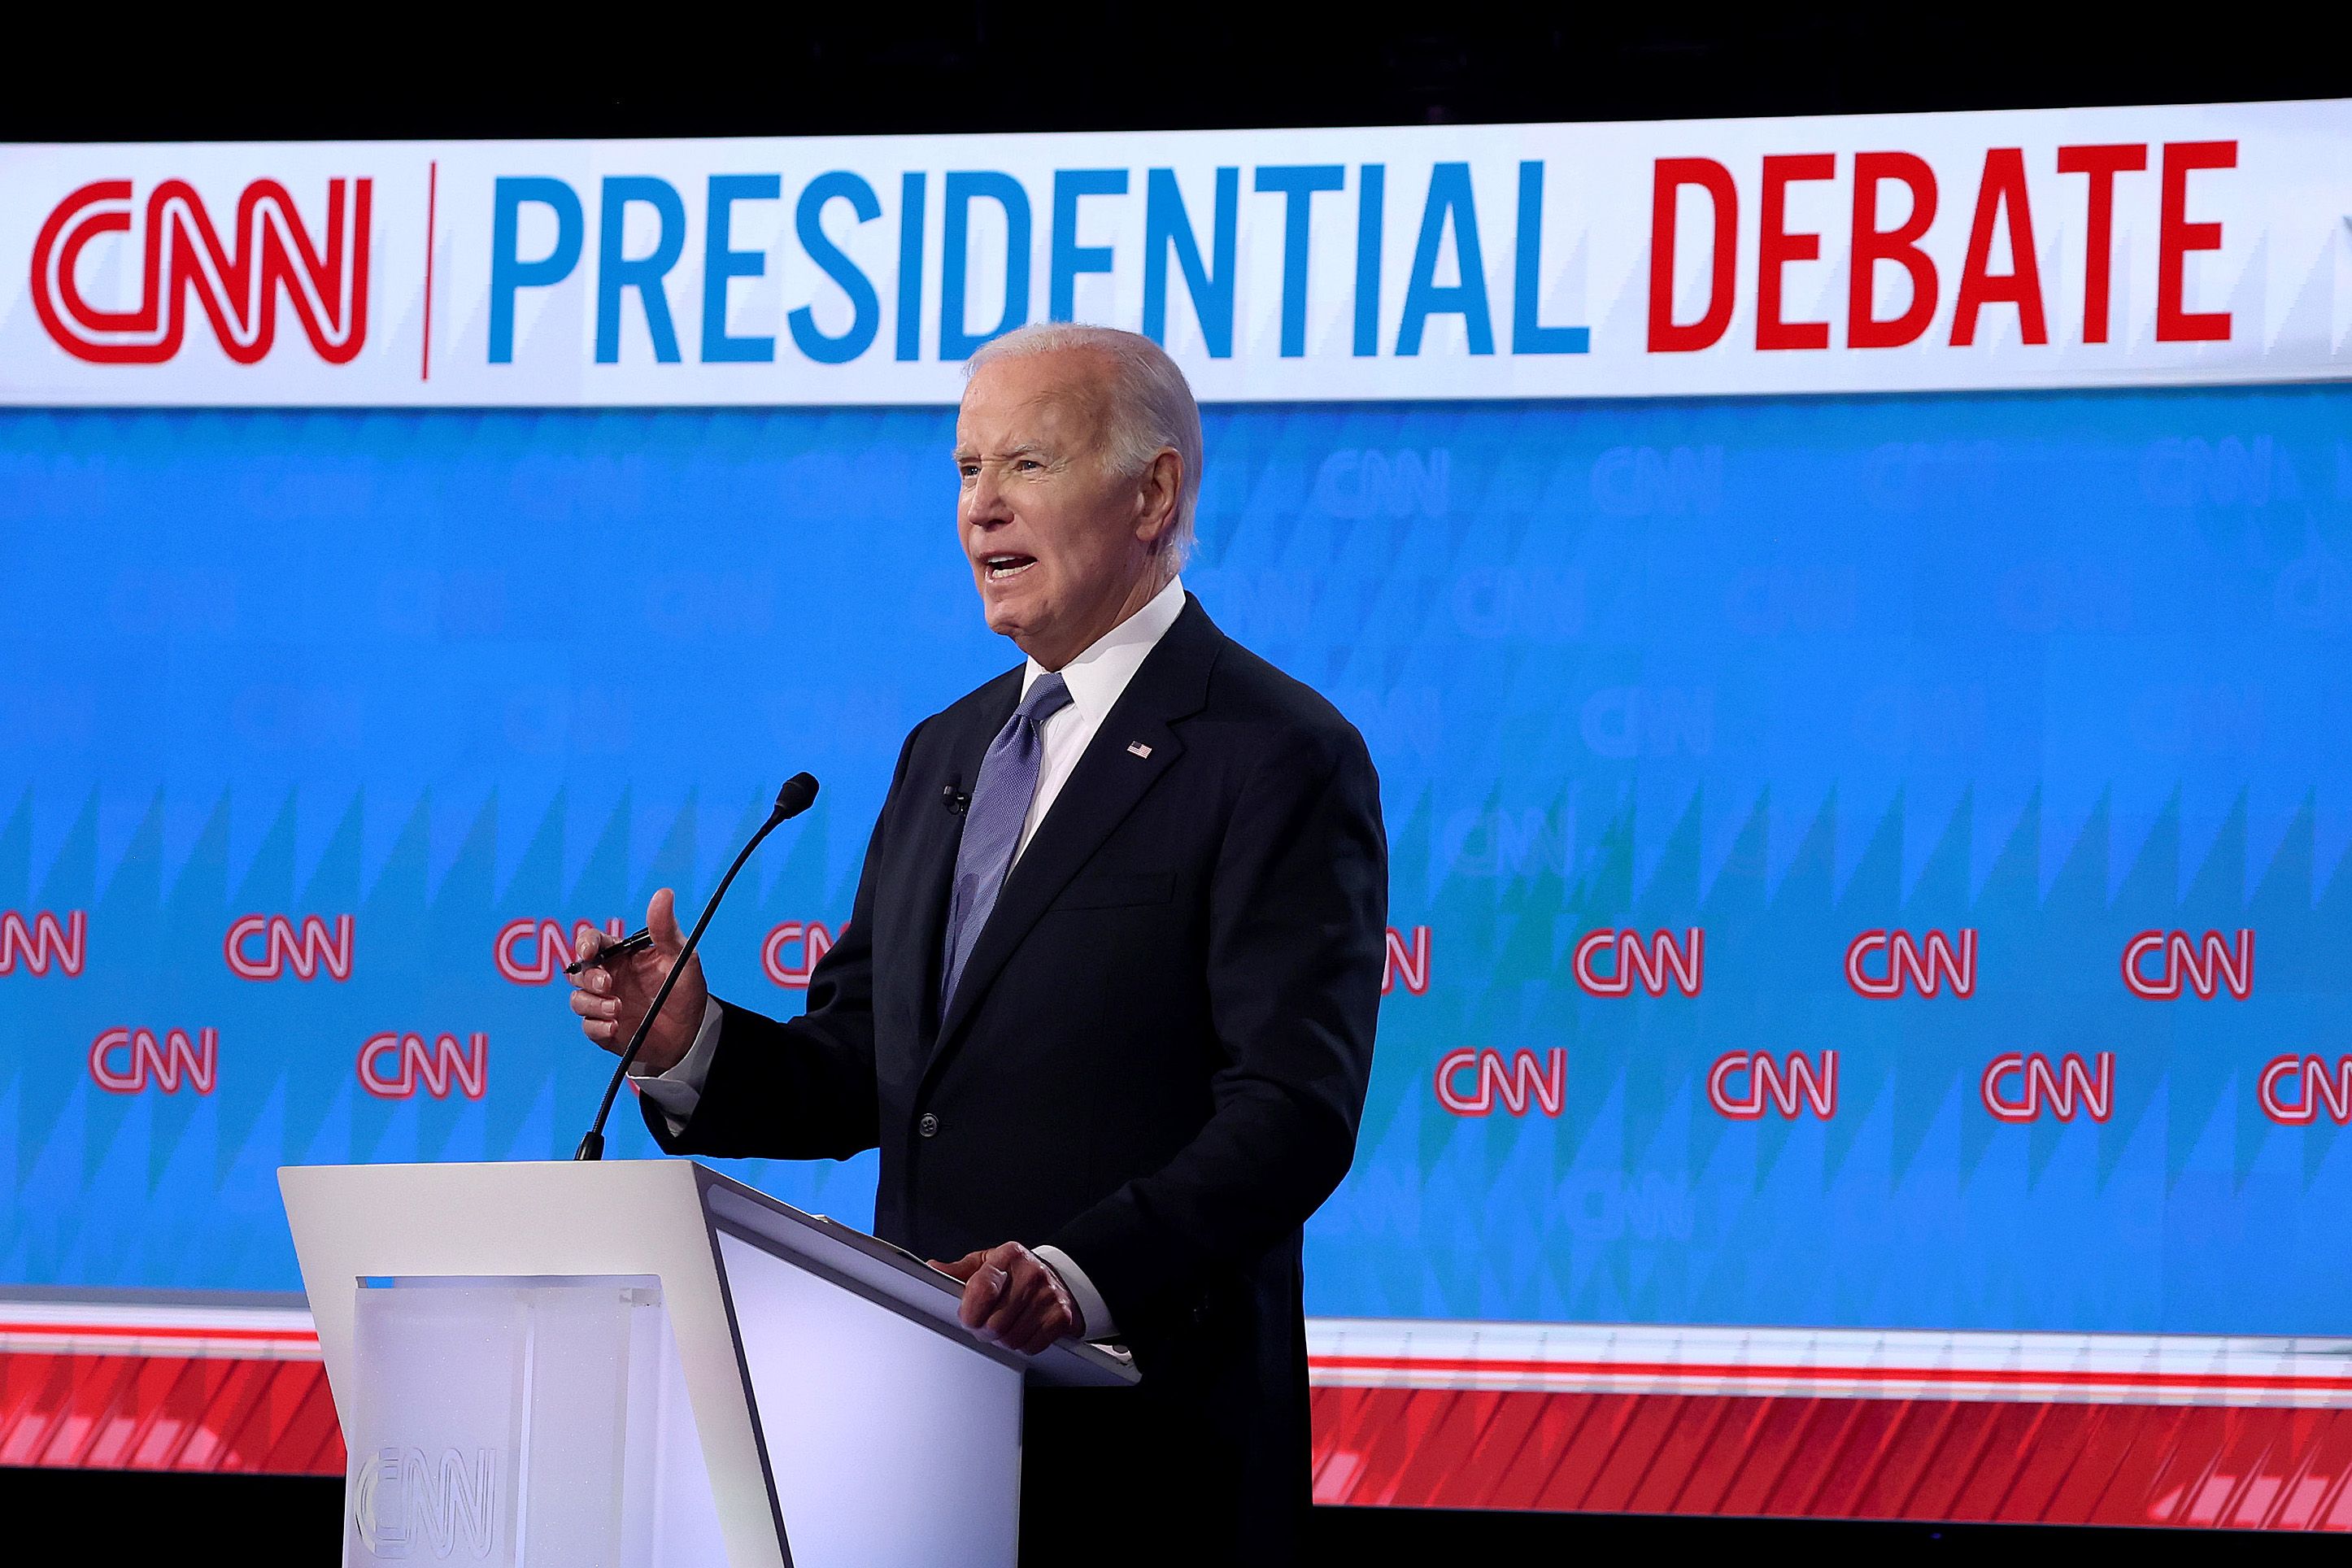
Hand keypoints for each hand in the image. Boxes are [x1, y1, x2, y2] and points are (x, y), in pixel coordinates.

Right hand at [566, 888, 706, 1076]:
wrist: (692, 1031)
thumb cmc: (685, 988)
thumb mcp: (681, 956)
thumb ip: (666, 929)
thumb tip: (664, 893)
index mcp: (622, 955)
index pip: (592, 942)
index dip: (585, 943)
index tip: (589, 951)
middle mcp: (609, 978)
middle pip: (578, 971)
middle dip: (588, 977)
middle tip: (608, 985)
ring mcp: (604, 1004)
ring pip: (578, 1000)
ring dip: (592, 1004)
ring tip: (618, 1009)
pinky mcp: (605, 1030)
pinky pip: (588, 1027)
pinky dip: (597, 1027)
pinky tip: (614, 1028)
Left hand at [932, 1243, 1081, 1354]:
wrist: (1060, 1278)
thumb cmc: (1017, 1273)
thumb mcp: (987, 1263)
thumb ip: (960, 1270)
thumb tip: (934, 1269)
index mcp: (1008, 1257)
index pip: (982, 1289)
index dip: (970, 1312)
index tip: (967, 1317)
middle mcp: (1031, 1274)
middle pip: (994, 1323)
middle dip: (984, 1330)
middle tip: (985, 1325)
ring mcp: (1048, 1295)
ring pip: (1011, 1339)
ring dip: (1002, 1340)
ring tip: (1004, 1327)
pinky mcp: (1061, 1316)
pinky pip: (1030, 1346)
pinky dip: (1023, 1345)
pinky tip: (1023, 1330)